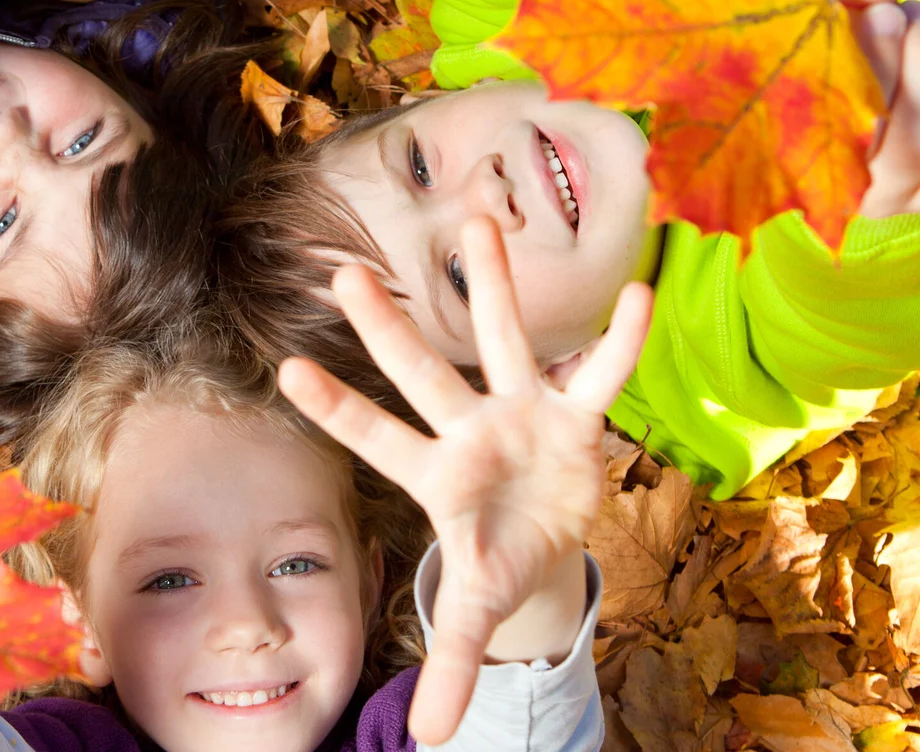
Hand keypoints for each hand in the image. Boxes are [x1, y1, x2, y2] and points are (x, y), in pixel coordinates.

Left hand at [277, 217, 651, 744]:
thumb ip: (454, 663)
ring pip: (503, 339)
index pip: (376, 438)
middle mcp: (471, 428)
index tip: (282, 369)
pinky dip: (620, 340)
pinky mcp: (579, 416)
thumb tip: (426, 737)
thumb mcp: (477, 611)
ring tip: (478, 219)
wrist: (550, 536)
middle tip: (342, 276)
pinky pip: (601, 373)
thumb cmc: (498, 558)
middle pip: (423, 374)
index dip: (336, 410)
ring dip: (492, 285)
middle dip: (386, 331)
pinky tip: (637, 292)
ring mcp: (523, 412)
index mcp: (437, 475)